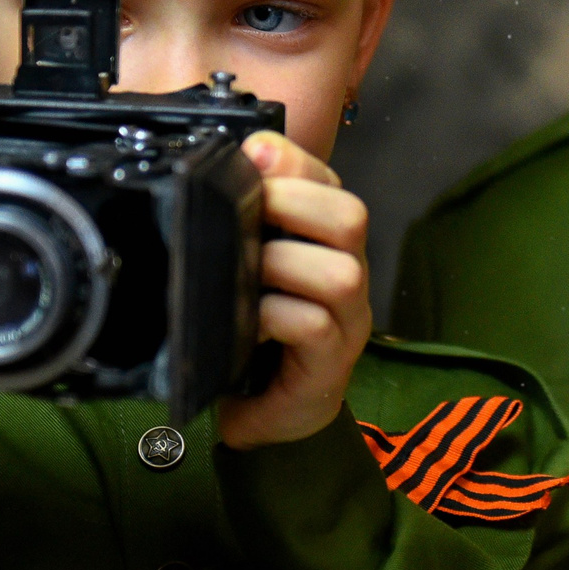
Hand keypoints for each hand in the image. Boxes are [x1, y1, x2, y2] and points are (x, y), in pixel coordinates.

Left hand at [214, 132, 372, 448]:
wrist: (267, 413)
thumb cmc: (256, 333)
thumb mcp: (244, 267)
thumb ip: (239, 220)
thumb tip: (218, 165)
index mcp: (324, 241)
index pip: (328, 181)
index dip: (294, 162)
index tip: (254, 156)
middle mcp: (347, 272)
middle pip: (350, 216)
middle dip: (294, 202)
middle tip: (250, 213)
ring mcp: (346, 320)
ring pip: (341, 273)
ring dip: (284, 263)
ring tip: (250, 272)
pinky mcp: (330, 364)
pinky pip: (316, 328)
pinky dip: (279, 316)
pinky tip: (253, 320)